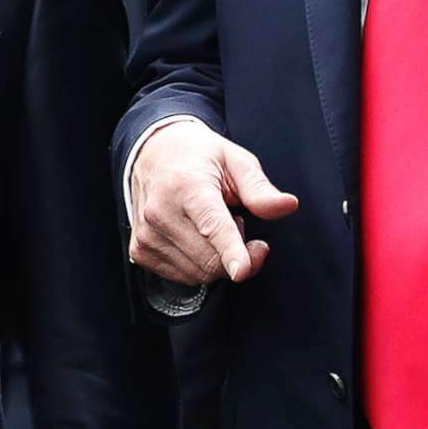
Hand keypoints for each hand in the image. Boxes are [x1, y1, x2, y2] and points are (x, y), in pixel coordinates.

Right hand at [128, 122, 296, 286]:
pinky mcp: (140, 250)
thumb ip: (260, 188)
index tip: (241, 270)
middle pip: (211, 259)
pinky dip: (197, 264)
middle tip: (241, 225)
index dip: (232, 251)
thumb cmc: (198, 157)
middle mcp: (162, 211)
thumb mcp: (236, 161)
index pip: (213, 225)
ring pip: (198, 273)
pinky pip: (182, 276)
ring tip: (212, 226)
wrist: (153, 152)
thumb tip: (287, 205)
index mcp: (188, 186)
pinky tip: (196, 238)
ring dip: (216, 259)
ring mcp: (148, 233)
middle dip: (238, 254)